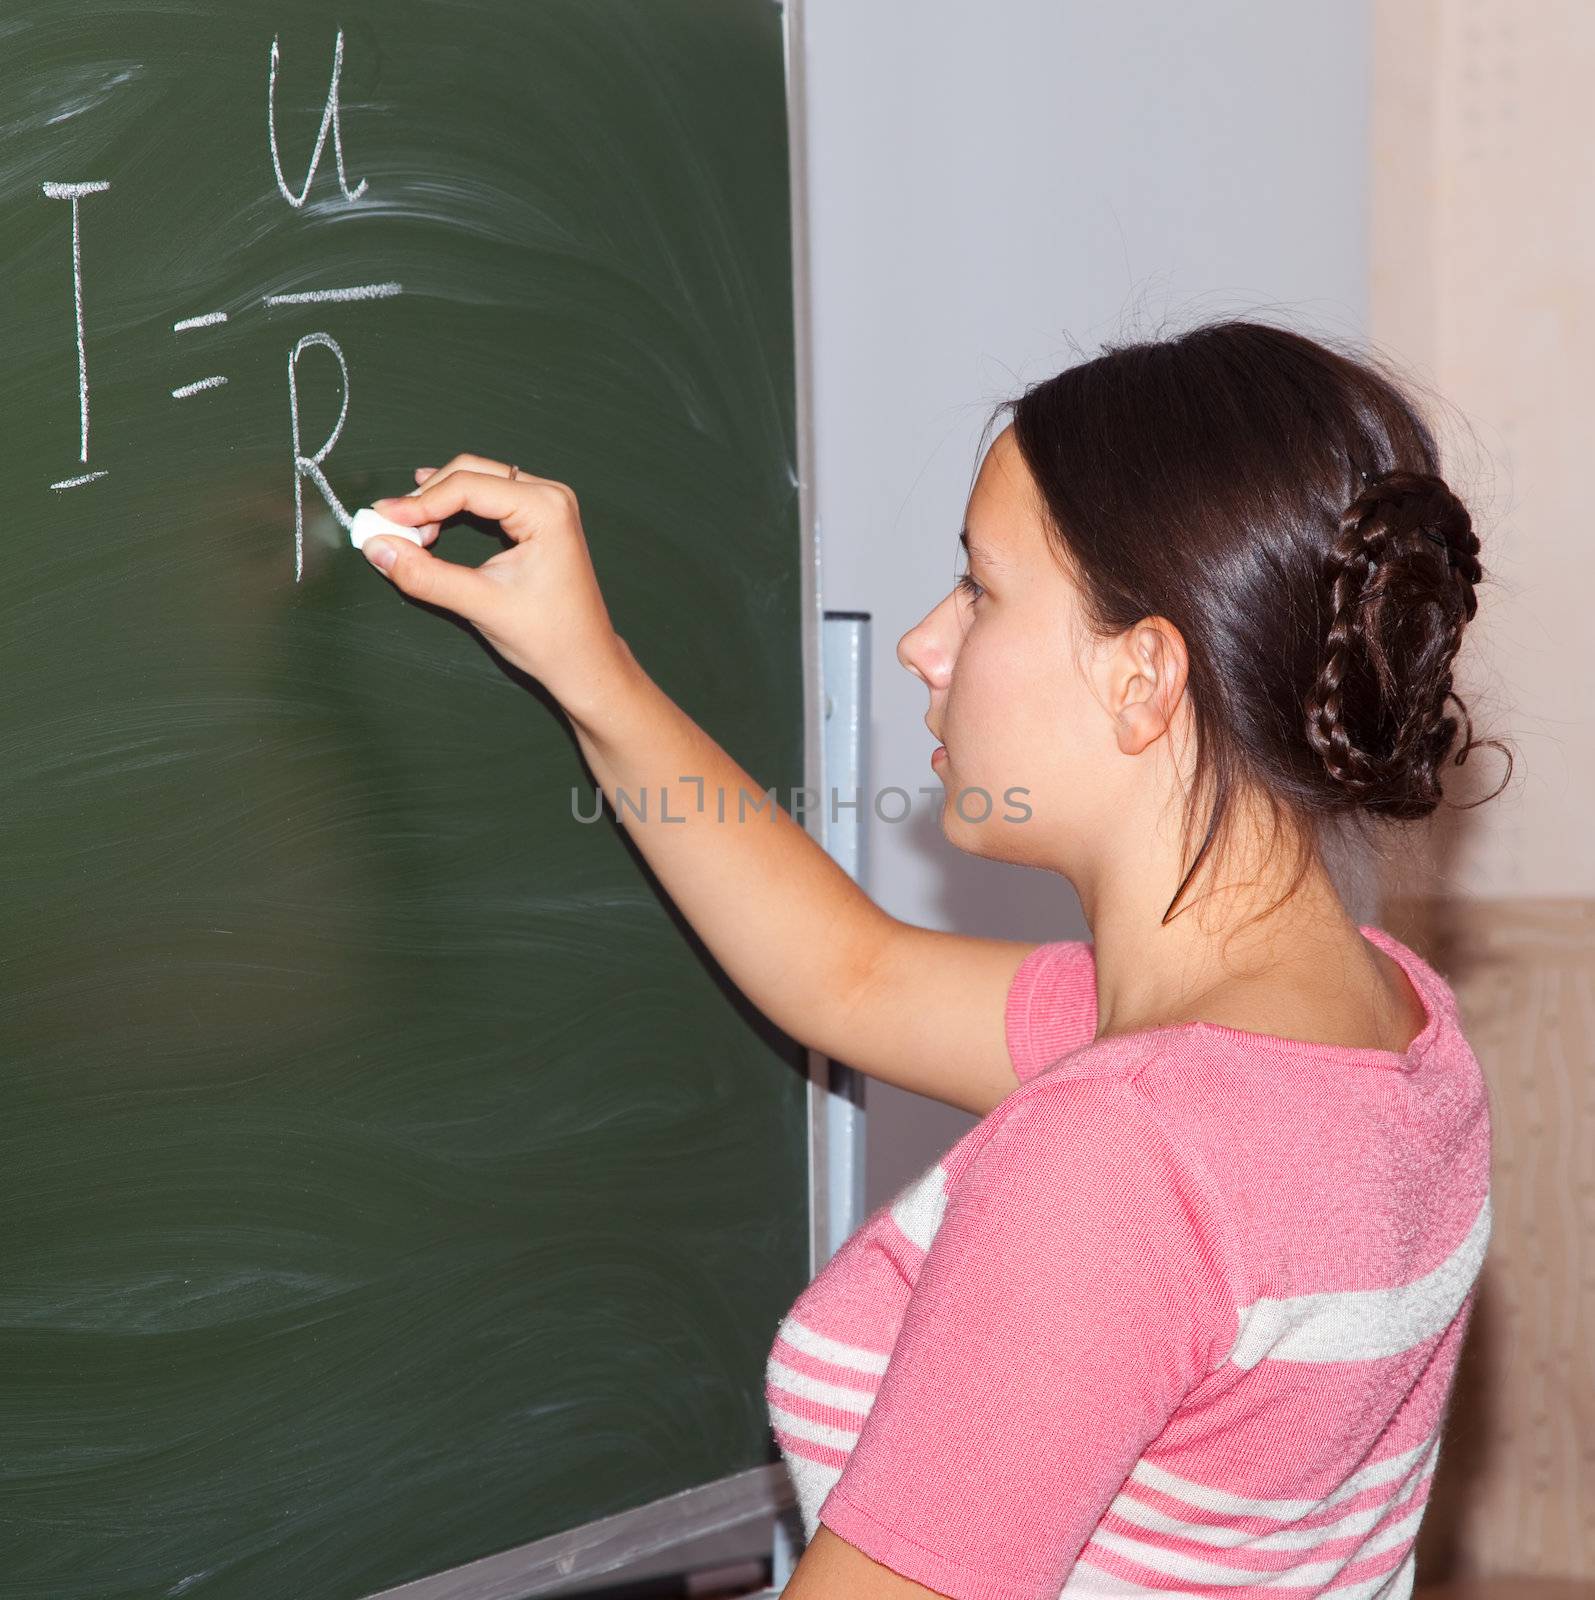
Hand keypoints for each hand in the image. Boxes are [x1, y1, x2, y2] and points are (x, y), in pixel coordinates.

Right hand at [363, 454, 628, 712]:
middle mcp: (550, 496)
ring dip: (439, 502)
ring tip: (411, 534)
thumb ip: (425, 574)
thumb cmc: (550, 637)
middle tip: (391, 527)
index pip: (467, 486)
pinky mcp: (539, 518)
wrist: (584, 661)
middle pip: (470, 473)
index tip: (382, 519)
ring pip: (477, 482)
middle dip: (427, 498)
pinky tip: (433, 527)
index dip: (419, 502)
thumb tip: (377, 547)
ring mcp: (547, 504)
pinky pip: (488, 498)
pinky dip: (457, 510)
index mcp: (545, 509)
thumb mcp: (479, 604)